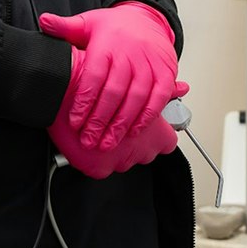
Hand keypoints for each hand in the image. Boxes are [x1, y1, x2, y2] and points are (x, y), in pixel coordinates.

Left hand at [40, 2, 180, 151]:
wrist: (148, 18)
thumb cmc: (115, 27)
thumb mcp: (88, 22)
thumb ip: (65, 27)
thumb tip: (44, 22)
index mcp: (108, 44)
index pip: (94, 76)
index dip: (84, 101)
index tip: (75, 121)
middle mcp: (130, 54)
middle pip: (114, 92)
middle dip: (100, 120)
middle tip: (89, 140)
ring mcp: (149, 64)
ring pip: (136, 98)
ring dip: (122, 124)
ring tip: (108, 143)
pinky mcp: (165, 73)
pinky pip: (158, 97)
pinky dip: (147, 116)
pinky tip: (133, 131)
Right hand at [48, 65, 183, 177]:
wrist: (64, 86)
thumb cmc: (105, 82)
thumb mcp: (141, 79)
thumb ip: (164, 90)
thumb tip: (182, 88)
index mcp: (157, 132)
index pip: (167, 143)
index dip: (156, 134)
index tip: (144, 128)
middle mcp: (141, 150)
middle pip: (144, 153)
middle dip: (132, 143)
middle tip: (118, 127)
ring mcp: (120, 161)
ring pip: (120, 160)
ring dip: (111, 149)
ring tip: (100, 131)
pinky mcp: (98, 168)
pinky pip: (98, 168)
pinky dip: (93, 158)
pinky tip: (88, 139)